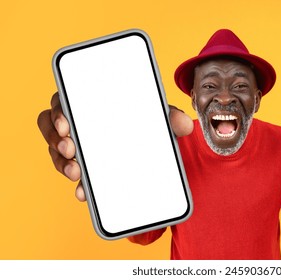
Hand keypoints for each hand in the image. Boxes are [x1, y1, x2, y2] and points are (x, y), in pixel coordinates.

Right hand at [37, 92, 192, 201]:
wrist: (149, 150)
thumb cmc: (144, 125)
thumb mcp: (157, 119)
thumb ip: (170, 118)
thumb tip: (185, 124)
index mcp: (90, 104)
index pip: (64, 100)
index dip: (58, 110)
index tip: (67, 123)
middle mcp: (78, 124)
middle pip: (52, 126)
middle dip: (55, 137)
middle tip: (70, 148)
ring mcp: (77, 147)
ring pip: (56, 152)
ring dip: (61, 162)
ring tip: (77, 171)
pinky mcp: (84, 167)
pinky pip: (73, 174)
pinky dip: (78, 184)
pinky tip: (84, 192)